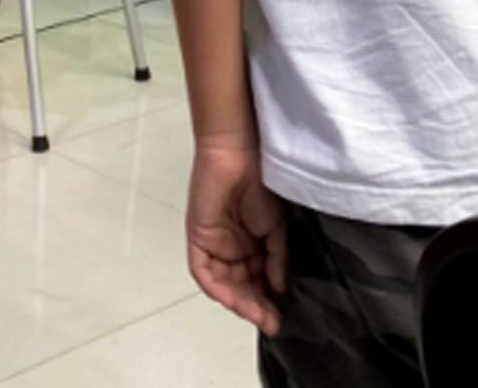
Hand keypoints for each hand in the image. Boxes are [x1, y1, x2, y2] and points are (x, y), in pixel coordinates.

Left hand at [186, 140, 286, 334]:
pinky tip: (232, 299)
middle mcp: (232, 248)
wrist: (239, 155)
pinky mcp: (198, 239)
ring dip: (239, 302)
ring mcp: (214, 245)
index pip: (257, 282)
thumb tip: (278, 288)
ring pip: (223, 284)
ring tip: (256, 313)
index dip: (267, 301)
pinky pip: (203, 272)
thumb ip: (277, 259)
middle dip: (254, 306)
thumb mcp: (277, 227)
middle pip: (240, 287)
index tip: (279, 317)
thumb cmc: (259, 182)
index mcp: (251, 245)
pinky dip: (216, 287)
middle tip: (269, 321)